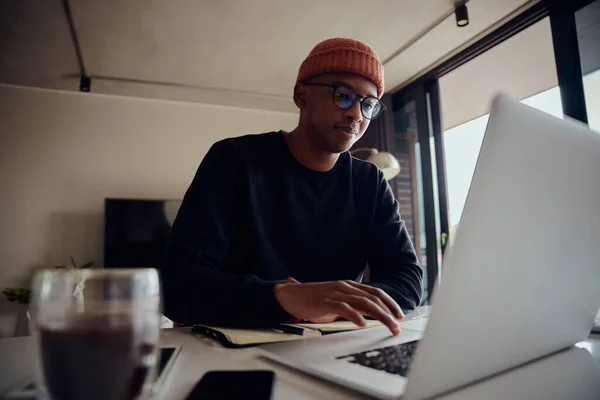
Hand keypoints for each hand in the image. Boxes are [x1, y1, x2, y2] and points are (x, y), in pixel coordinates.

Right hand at [274, 279, 403, 334]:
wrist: (291, 295)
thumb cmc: (313, 300)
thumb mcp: (335, 301)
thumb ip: (350, 306)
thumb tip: (366, 316)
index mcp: (349, 286)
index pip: (375, 292)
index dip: (390, 302)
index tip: (399, 314)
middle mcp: (345, 287)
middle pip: (373, 298)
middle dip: (389, 312)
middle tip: (398, 325)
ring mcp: (336, 293)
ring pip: (364, 303)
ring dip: (380, 315)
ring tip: (389, 326)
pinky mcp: (326, 301)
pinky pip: (344, 308)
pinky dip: (355, 316)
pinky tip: (363, 323)